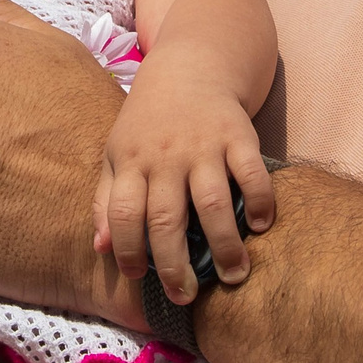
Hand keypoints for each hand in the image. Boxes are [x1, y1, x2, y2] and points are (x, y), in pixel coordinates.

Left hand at [94, 72, 274, 302]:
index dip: (127, 250)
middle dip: (174, 264)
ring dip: (224, 244)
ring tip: (234, 276)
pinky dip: (260, 201)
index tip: (138, 278)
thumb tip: (100, 249)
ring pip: (212, 202)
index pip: (124, 214)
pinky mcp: (239, 135)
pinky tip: (261, 226)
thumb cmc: (149, 122)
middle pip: (166, 218)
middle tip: (184, 297)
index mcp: (132, 162)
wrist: (190, 66)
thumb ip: (107, 200)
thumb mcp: (117, 153)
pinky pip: (252, 173)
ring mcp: (204, 145)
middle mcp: (166, 156)